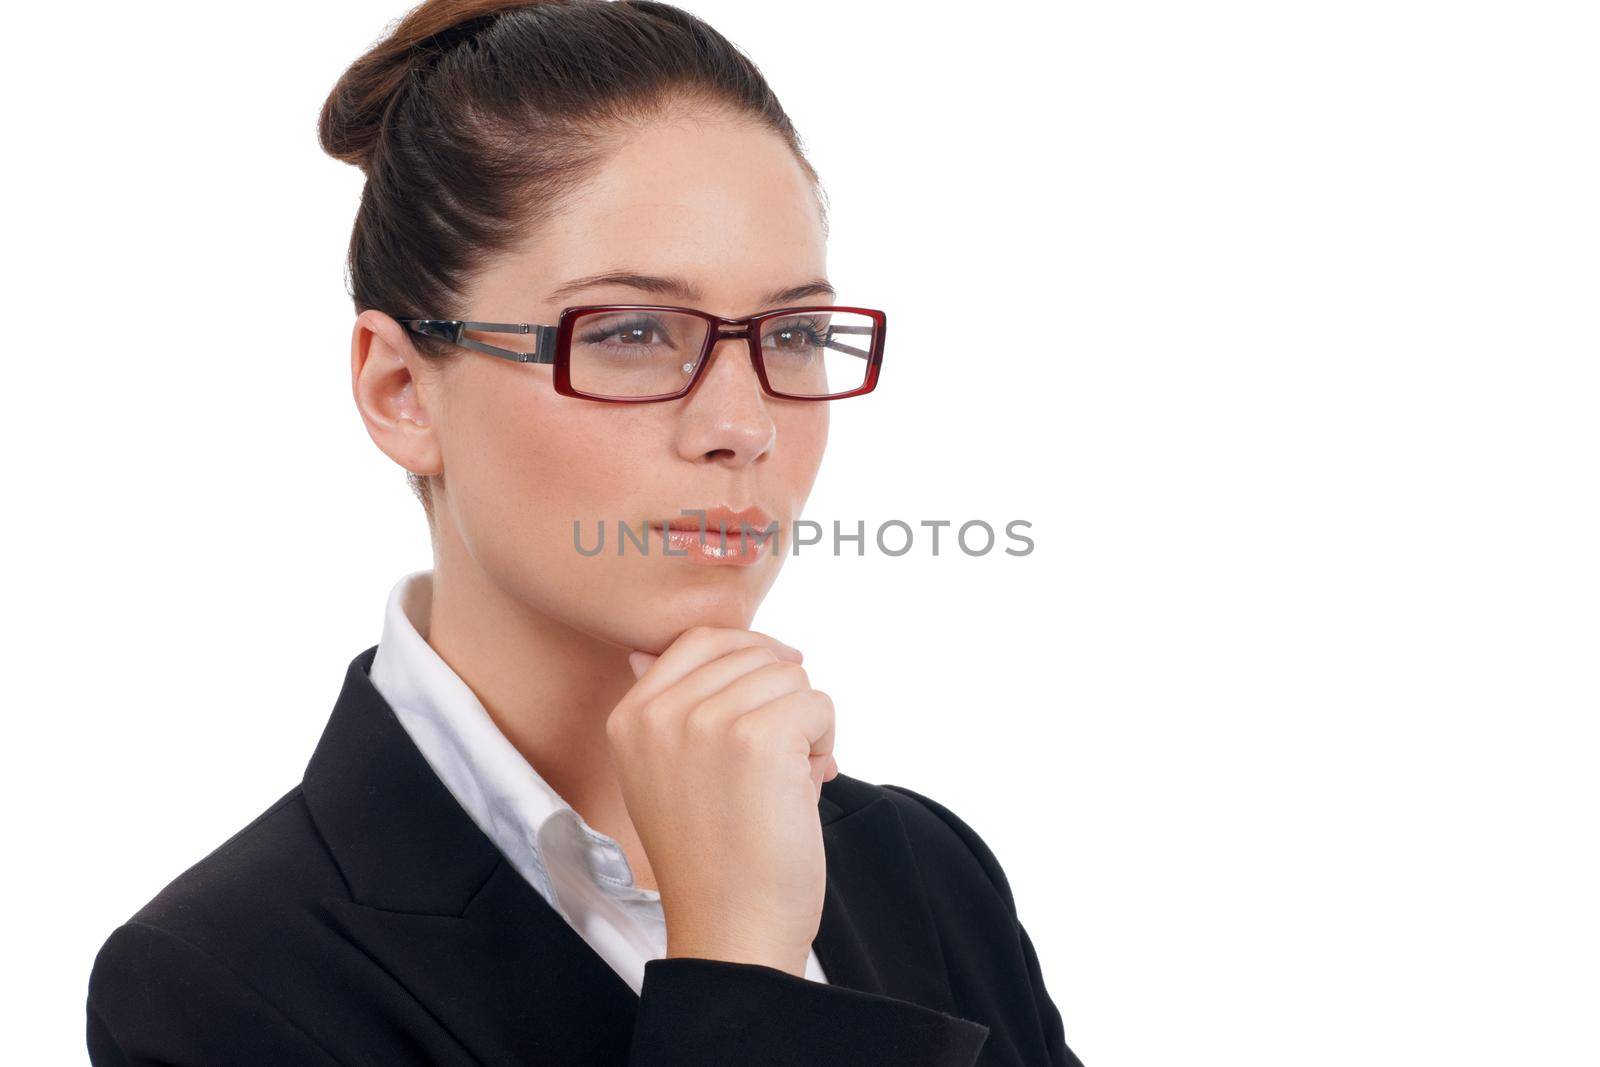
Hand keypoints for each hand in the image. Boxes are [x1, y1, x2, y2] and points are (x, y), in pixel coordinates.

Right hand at [607, 626, 839, 976]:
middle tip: (784, 761)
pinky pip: (818, 703)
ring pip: (789, 676)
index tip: (777, 687)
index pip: (698, 640)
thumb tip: (643, 651)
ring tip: (789, 780)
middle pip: (752, 655)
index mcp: (630, 718)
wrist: (731, 929)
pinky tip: (805, 788)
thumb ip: (661, 711)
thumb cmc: (712, 860)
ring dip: (806, 724)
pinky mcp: (757, 738)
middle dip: (782, 700)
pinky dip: (826, 742)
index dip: (750, 653)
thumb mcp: (659, 776)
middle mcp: (660, 713)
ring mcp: (707, 722)